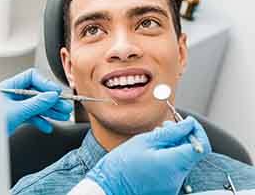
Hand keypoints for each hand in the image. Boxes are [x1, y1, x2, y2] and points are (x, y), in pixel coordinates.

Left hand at [0, 68, 72, 135]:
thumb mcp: (17, 111)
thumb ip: (36, 103)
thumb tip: (51, 96)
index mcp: (9, 86)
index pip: (32, 78)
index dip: (45, 84)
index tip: (56, 93)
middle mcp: (12, 94)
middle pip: (36, 92)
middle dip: (51, 101)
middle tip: (64, 106)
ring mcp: (13, 106)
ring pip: (36, 105)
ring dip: (49, 111)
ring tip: (62, 116)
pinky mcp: (14, 117)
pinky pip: (30, 116)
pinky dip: (40, 121)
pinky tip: (47, 127)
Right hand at [86, 117, 210, 194]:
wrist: (108, 187)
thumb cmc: (121, 165)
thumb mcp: (144, 141)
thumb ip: (171, 132)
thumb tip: (188, 124)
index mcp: (173, 163)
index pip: (201, 146)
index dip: (197, 131)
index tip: (187, 123)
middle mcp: (178, 177)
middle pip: (192, 153)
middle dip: (183, 137)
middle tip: (166, 126)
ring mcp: (173, 186)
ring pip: (183, 160)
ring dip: (175, 146)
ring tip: (155, 139)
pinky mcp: (167, 189)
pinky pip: (175, 169)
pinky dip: (169, 158)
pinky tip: (153, 152)